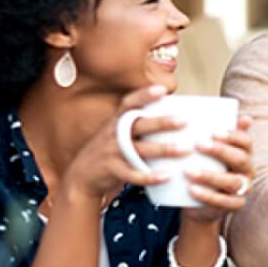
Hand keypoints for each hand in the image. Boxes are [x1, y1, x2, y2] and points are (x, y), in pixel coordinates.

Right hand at [59, 85, 185, 202]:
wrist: (83, 175)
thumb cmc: (111, 150)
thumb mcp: (118, 132)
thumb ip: (139, 123)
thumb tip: (173, 114)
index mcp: (117, 121)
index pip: (128, 103)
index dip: (144, 95)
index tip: (162, 90)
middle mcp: (113, 134)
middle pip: (139, 125)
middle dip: (162, 122)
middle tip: (185, 121)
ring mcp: (112, 152)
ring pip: (139, 150)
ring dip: (163, 149)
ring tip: (185, 150)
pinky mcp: (112, 170)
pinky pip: (132, 174)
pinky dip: (150, 176)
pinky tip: (167, 176)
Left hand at [180, 115, 254, 223]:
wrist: (199, 203)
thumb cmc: (205, 169)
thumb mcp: (209, 153)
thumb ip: (214, 135)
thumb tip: (219, 113)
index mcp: (245, 154)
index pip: (246, 142)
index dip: (232, 136)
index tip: (213, 132)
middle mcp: (248, 171)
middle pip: (241, 159)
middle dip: (221, 151)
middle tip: (198, 144)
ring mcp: (244, 189)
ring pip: (233, 181)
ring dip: (211, 176)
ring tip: (189, 171)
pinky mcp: (235, 205)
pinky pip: (224, 201)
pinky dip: (208, 196)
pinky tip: (192, 189)